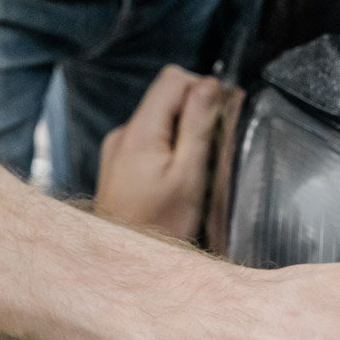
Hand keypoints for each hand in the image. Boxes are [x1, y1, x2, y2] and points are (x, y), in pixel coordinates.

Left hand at [95, 65, 230, 239]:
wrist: (125, 259)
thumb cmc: (160, 226)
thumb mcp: (189, 176)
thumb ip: (198, 126)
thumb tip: (209, 86)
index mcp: (140, 132)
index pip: (173, 79)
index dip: (203, 89)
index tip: (222, 115)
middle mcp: (123, 133)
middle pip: (166, 98)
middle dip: (195, 113)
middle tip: (213, 146)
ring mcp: (117, 148)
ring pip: (159, 120)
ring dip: (183, 133)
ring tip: (196, 168)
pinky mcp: (118, 163)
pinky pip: (149, 140)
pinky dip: (169, 149)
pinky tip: (177, 177)